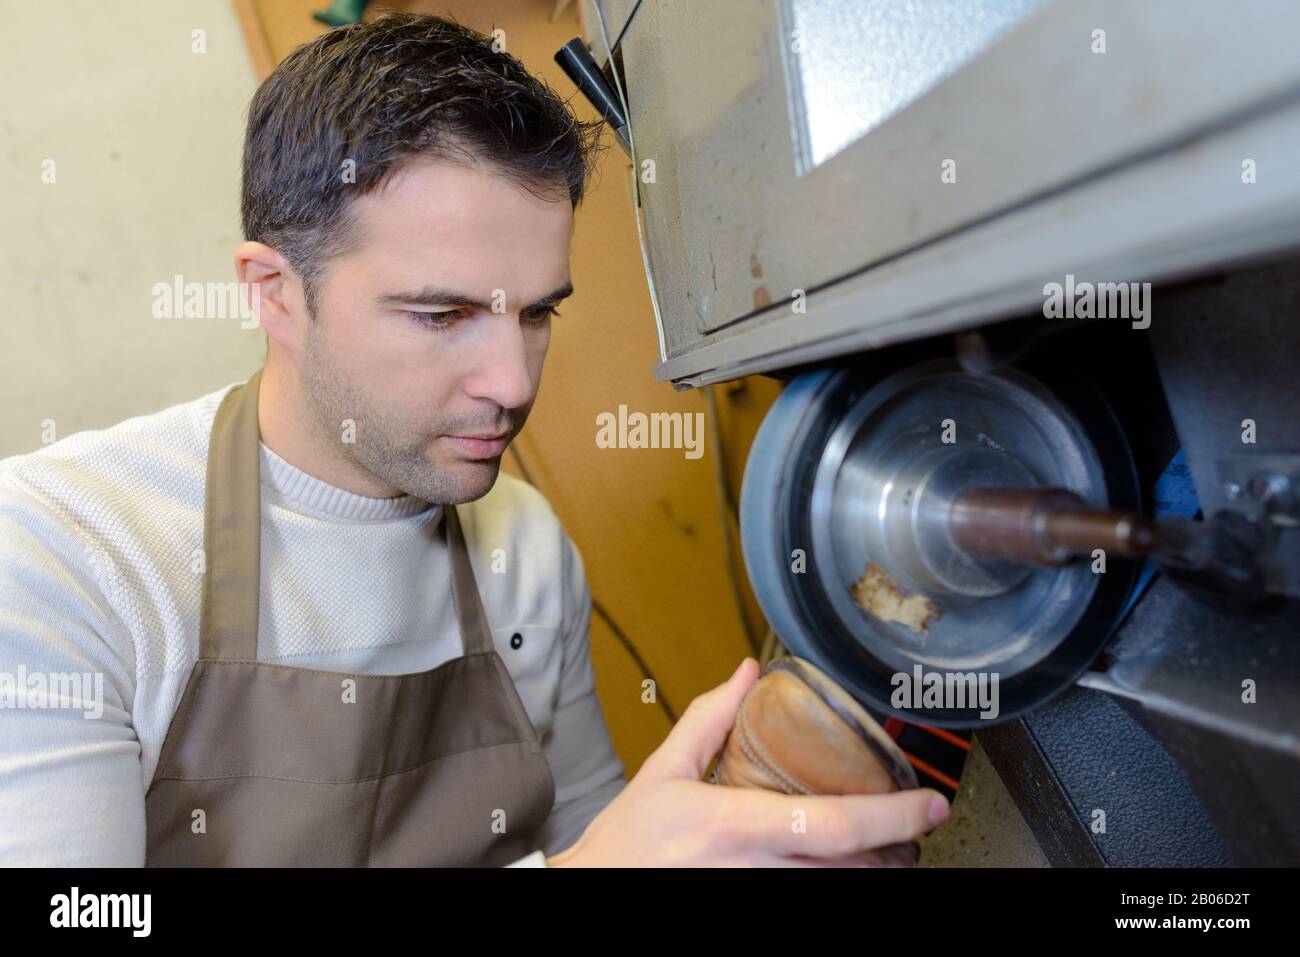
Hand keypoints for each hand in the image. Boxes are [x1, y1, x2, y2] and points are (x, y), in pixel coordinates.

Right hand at [545, 657, 949, 866]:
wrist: (591, 896)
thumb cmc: (623, 845)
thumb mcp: (663, 773)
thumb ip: (709, 721)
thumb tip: (747, 674)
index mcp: (732, 826)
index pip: (833, 825)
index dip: (893, 816)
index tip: (930, 804)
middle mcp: (750, 872)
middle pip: (852, 869)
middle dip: (896, 848)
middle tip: (919, 824)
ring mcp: (754, 901)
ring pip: (837, 890)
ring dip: (870, 869)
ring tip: (890, 846)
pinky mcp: (749, 916)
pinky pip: (809, 902)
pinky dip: (834, 881)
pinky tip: (845, 866)